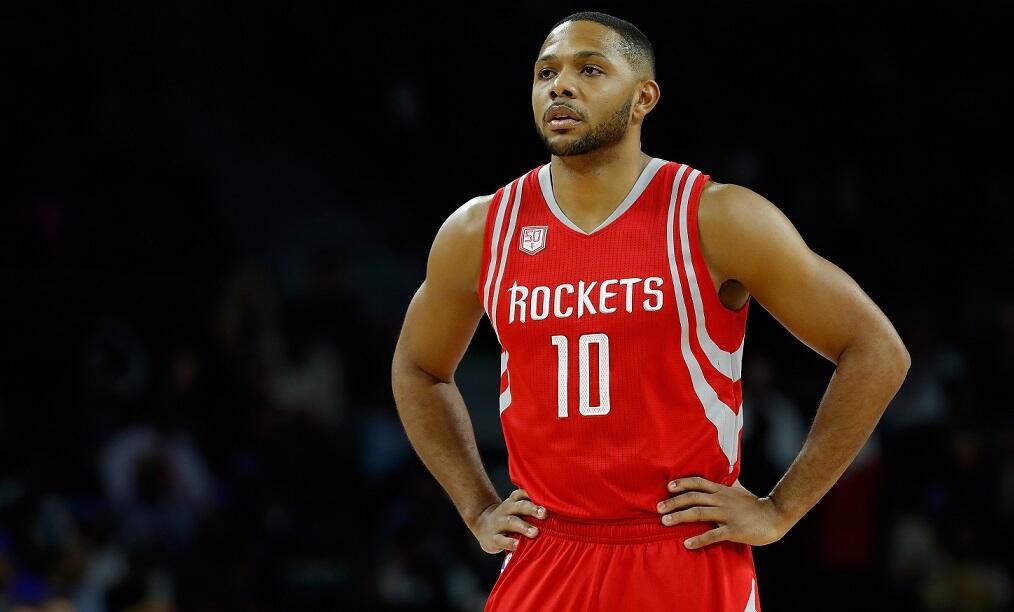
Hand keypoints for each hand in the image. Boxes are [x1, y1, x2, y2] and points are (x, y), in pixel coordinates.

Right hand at [468, 488, 547, 553]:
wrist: (483, 525)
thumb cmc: (509, 517)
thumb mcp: (517, 508)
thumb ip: (532, 506)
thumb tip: (559, 507)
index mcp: (514, 501)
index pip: (523, 493)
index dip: (533, 493)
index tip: (546, 496)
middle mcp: (506, 509)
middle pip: (520, 506)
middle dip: (532, 509)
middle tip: (545, 513)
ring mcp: (499, 523)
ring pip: (511, 522)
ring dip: (523, 527)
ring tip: (535, 532)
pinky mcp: (493, 538)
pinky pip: (502, 539)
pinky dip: (511, 543)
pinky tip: (519, 545)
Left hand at [656, 476, 788, 549]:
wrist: (775, 515)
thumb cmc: (756, 505)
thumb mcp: (739, 490)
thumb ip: (728, 484)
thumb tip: (723, 474)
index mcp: (722, 491)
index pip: (698, 482)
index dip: (682, 483)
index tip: (668, 487)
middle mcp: (722, 500)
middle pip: (693, 498)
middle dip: (674, 502)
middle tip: (658, 508)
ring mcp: (727, 515)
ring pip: (699, 513)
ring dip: (680, 517)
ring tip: (664, 522)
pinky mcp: (734, 530)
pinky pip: (713, 534)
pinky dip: (698, 539)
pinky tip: (687, 544)